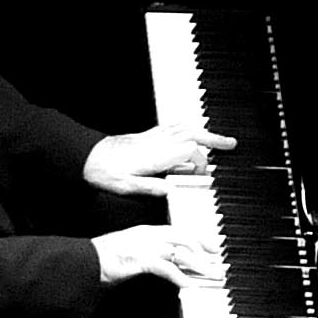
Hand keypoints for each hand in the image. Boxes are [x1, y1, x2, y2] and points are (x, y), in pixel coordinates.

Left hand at [83, 124, 234, 198]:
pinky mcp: (147, 135)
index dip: (200, 162)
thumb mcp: (125, 187)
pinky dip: (187, 127)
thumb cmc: (104, 172)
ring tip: (219, 139)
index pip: (188, 152)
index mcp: (154, 156)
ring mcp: (152, 137)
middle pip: (191, 134)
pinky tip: (192, 131)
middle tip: (231, 144)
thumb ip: (149, 188)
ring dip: (203, 131)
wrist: (87, 157)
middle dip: (213, 139)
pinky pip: (172, 127)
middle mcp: (156, 143)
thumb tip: (170, 190)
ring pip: (184, 128)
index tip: (204, 173)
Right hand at [92, 226, 226, 287]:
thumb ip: (152, 255)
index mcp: (146, 231)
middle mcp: (148, 235)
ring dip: (199, 265)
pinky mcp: (138, 259)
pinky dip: (180, 276)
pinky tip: (188, 285)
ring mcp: (144, 246)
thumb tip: (171, 265)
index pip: (179, 231)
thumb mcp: (132, 253)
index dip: (199, 239)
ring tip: (211, 275)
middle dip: (204, 251)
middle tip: (218, 263)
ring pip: (179, 252)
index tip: (212, 247)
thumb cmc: (104, 259)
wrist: (84, 261)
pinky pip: (166, 267)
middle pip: (184, 239)